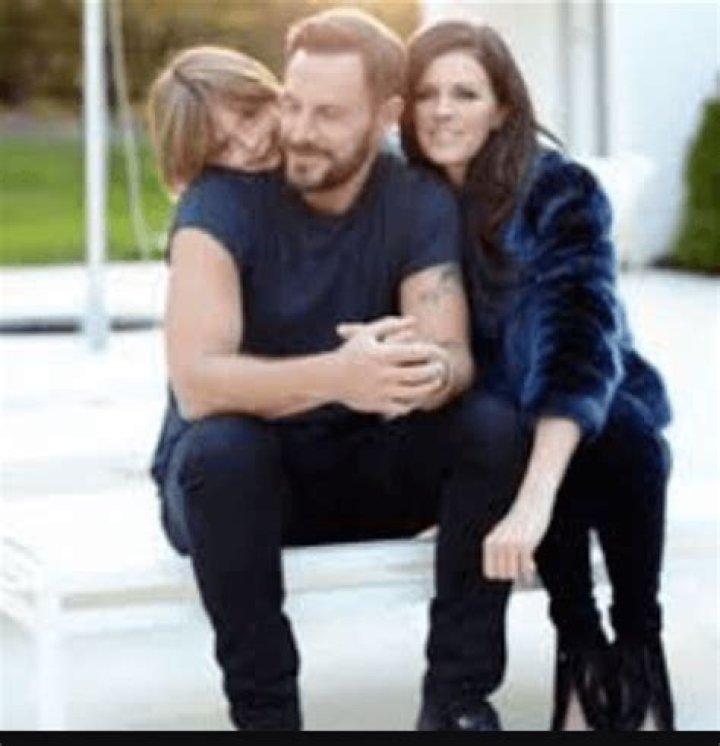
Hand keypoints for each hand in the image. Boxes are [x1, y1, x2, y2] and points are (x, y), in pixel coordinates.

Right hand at [333, 316, 447, 417]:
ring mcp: (382, 391)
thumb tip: (415, 321)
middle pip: (420, 373)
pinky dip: (414, 401)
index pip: (416, 352)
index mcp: (382, 355)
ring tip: (437, 381)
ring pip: (416, 392)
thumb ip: (391, 324)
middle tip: (442, 367)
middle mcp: (384, 374)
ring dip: (430, 387)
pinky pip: (403, 406)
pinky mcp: (379, 405)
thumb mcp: (367, 334)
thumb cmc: (351, 352)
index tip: (439, 351)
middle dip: (435, 370)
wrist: (329, 379)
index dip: (432, 351)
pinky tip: (419, 395)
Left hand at [482, 498, 553, 582]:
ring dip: (521, 571)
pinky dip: (529, 570)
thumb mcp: (503, 535)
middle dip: (513, 573)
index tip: (510, 568)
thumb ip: (499, 552)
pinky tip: (533, 564)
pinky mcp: (525, 545)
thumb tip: (501, 575)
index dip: (501, 574)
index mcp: (489, 542)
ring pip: (513, 574)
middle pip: (503, 576)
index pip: (490, 573)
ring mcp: (511, 545)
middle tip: (520, 565)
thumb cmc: (519, 521)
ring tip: (526, 563)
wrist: (532, 503)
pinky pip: (525, 568)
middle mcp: (497, 544)